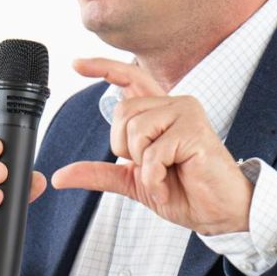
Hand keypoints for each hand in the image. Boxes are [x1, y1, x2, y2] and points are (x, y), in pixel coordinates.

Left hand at [49, 58, 253, 234]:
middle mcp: (173, 105)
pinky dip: (154, 177)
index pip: (130, 78)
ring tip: (164, 173)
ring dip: (142, 164)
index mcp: (158, 112)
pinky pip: (153, 153)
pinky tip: (169, 183)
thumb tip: (60, 176)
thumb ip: (99, 173)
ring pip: (136, 129)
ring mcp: (187, 114)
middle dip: (125, 148)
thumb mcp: (133, 180)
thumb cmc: (182, 190)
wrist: (216, 212)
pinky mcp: (195, 131)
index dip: (103, 68)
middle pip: (121, 112)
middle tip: (150, 167)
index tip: (76, 63)